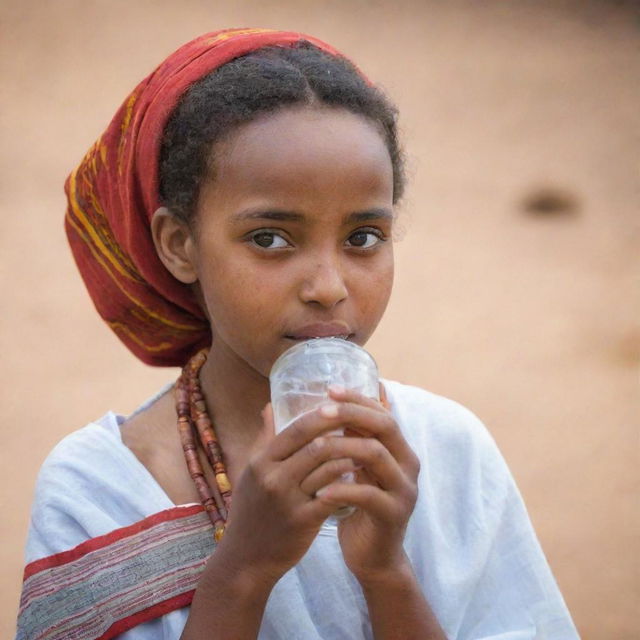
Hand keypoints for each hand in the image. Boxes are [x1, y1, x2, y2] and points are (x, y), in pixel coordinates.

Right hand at [211, 403, 363, 584]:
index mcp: (261, 461)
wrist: (246, 559)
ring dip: (350, 453)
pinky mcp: (303, 521)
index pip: (296, 428)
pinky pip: (333, 494)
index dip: (322, 415)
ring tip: (368, 445)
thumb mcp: (250, 471)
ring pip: (327, 467)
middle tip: (362, 423)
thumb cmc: (251, 510)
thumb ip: (264, 438)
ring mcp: (288, 500)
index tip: (342, 405)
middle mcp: (273, 477)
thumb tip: (270, 405)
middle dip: (342, 431)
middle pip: (315, 443)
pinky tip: (360, 474)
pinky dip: (348, 481)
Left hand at [311, 385, 420, 584]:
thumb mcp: (356, 468)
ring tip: (313, 447)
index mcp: (398, 448)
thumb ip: (350, 440)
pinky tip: (318, 490)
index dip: (357, 399)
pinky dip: (341, 488)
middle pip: (384, 426)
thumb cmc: (359, 506)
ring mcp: (404, 489)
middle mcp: (407, 463)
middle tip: (322, 410)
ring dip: (342, 447)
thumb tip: (324, 405)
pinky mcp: (394, 514)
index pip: (381, 412)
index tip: (329, 388)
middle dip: (352, 414)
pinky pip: (367, 494)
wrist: (374, 557)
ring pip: (376, 455)